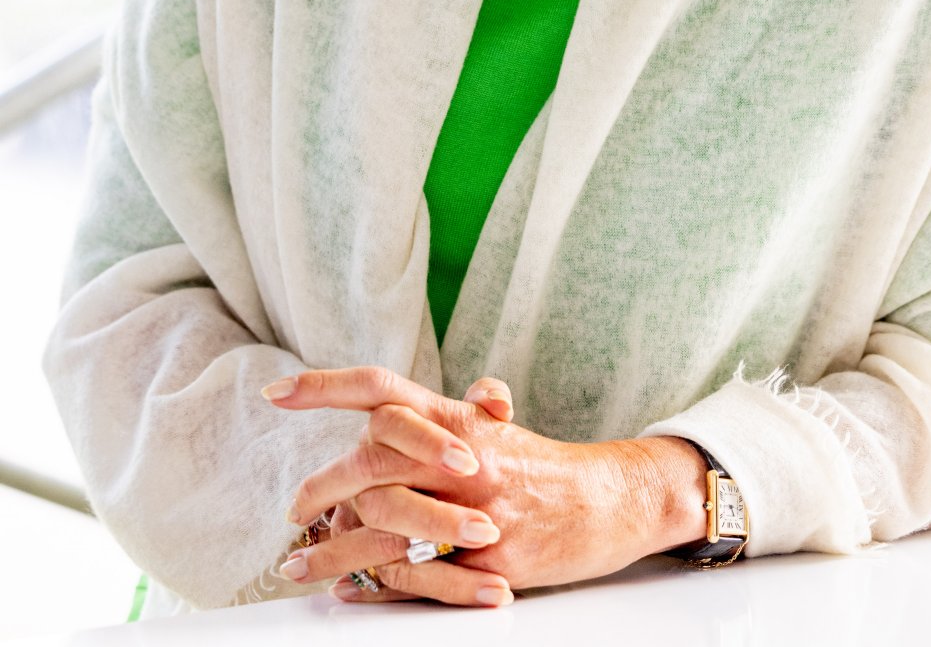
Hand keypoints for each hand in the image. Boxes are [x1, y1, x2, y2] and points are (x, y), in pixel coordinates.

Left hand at [266, 365, 704, 601]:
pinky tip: (351, 589)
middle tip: (295, 508)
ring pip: (386, 528)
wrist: (608, 501)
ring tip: (299, 564)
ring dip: (335, 550)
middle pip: (373, 461)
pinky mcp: (486, 562)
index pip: (382, 389)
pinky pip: (418, 576)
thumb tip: (392, 406)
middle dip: (324, 486)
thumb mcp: (493, 427)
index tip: (276, 393)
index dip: (326, 386)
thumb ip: (443, 414)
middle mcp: (462, 457)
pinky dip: (377, 584)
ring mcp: (474, 511)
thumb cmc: (541, 465)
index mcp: (457, 418)